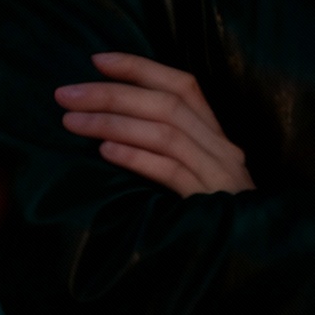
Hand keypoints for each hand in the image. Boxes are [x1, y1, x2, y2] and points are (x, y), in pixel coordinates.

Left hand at [55, 52, 255, 196]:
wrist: (248, 254)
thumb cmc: (209, 211)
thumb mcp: (194, 170)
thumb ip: (166, 143)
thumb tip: (111, 116)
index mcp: (216, 134)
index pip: (182, 85)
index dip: (140, 68)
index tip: (97, 60)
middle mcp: (221, 147)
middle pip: (167, 105)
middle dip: (112, 94)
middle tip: (66, 94)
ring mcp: (218, 173)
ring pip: (165, 134)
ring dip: (114, 123)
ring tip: (73, 122)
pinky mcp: (209, 202)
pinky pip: (170, 173)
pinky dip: (137, 157)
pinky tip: (106, 151)